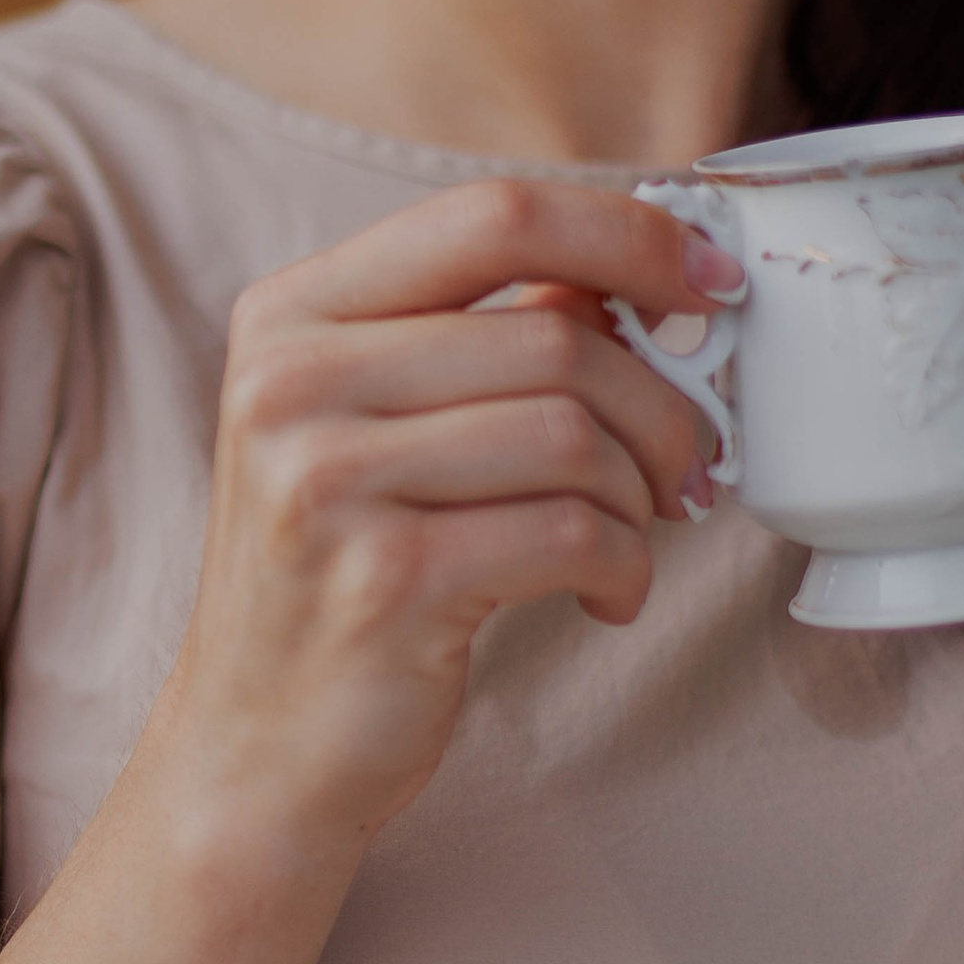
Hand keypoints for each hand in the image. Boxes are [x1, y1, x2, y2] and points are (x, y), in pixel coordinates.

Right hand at [149, 176, 735, 870]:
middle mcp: (291, 382)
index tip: (708, 280)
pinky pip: (573, 532)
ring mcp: (327, 480)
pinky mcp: (385, 580)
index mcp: (290, 314)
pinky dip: (624, 565)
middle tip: (685, 466)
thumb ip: (483, 337)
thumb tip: (641, 275)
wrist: (256, 749)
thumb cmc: (342, 576)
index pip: (493, 215)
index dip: (627, 235)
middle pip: (556, 336)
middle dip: (658, 406)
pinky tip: (605, 594)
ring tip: (634, 534)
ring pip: (574, 434)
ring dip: (643, 493)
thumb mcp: (376, 425)